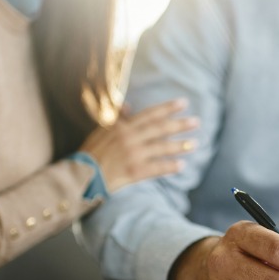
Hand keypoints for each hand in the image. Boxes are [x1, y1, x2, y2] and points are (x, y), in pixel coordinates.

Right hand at [79, 98, 198, 192]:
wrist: (82, 176)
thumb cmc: (91, 153)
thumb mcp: (101, 131)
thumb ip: (117, 119)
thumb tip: (128, 106)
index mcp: (122, 127)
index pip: (150, 114)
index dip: (167, 108)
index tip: (183, 103)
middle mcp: (129, 138)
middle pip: (160, 129)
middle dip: (179, 124)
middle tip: (196, 122)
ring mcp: (132, 155)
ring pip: (161, 148)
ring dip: (180, 145)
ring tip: (195, 144)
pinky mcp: (134, 171)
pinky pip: (156, 168)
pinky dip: (169, 166)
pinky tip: (182, 165)